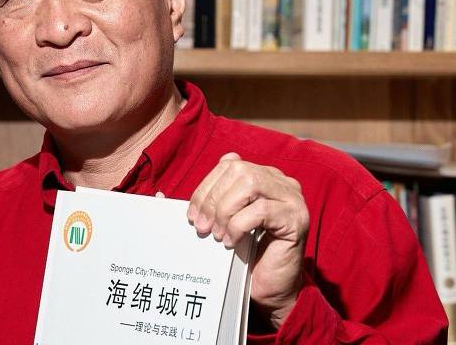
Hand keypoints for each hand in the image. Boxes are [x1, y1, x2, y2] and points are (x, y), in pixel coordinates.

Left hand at [187, 152, 308, 328]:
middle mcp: (282, 182)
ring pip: (250, 185)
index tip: (191, 214)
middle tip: (202, 227)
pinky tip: (231, 242)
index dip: (206, 186)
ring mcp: (292, 199)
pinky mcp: (296, 219)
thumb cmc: (245, 256)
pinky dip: (239, 225)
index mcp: (264, 176)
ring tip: (217, 234)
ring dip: (225, 210)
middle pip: (239, 171)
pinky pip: (261, 210)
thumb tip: (159, 195)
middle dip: (213, 198)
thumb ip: (199, 205)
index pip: (229, 165)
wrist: (271, 290)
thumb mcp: (219, 224)